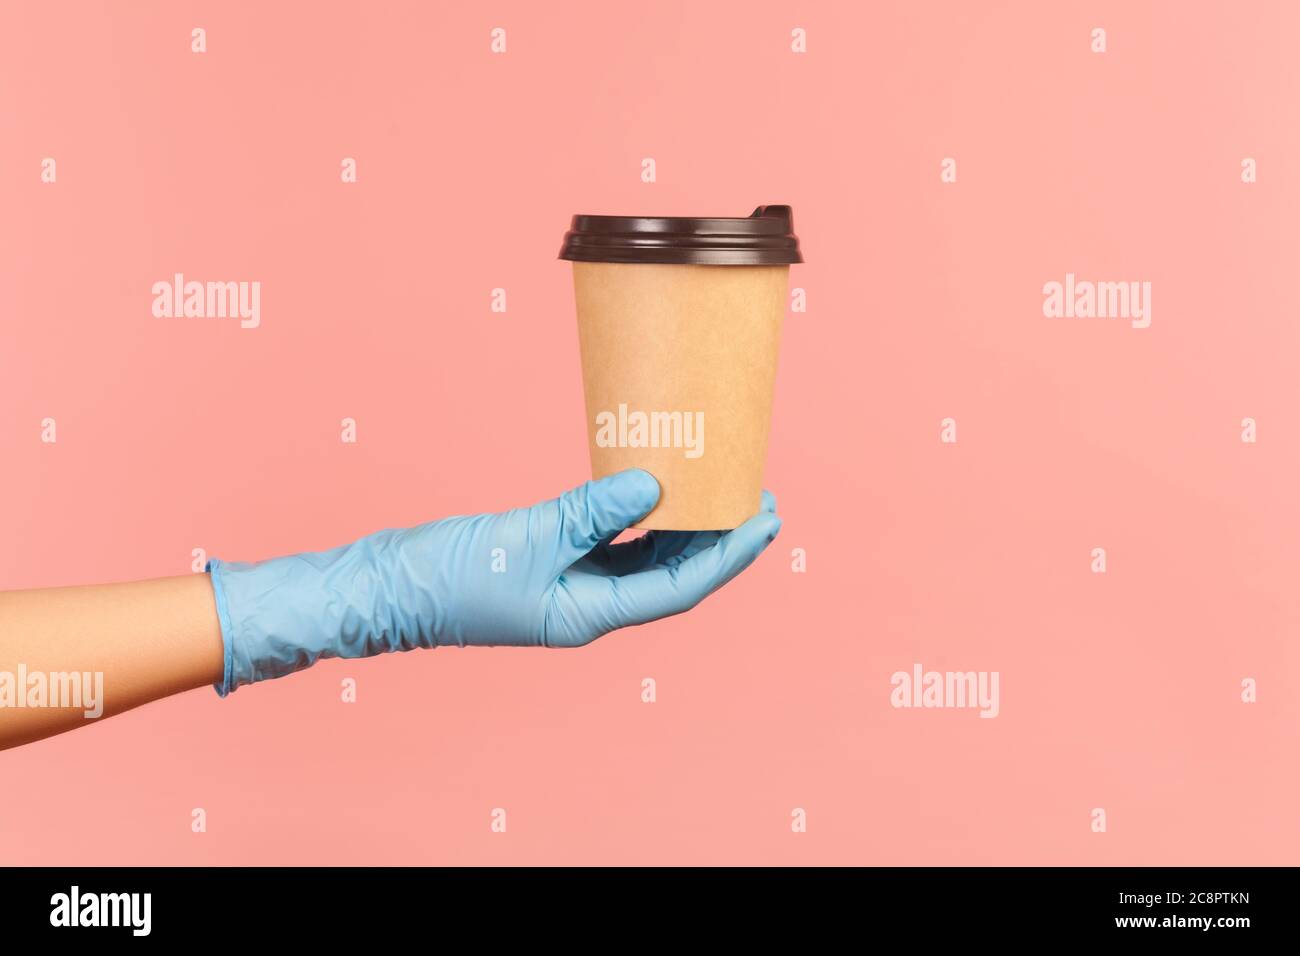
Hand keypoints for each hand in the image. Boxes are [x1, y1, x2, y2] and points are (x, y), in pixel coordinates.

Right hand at [208, 469, 780, 693]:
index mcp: (590, 616)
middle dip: (719, 542)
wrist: (387, 586)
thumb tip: (654, 487)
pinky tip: (656, 489)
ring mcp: (572, 587)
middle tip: (759, 498)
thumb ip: (592, 511)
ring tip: (719, 490)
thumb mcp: (526, 538)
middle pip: (671, 576)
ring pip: (645, 560)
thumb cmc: (448, 574)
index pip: (678, 587)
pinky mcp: (553, 564)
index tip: (764, 519)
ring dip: (684, 530)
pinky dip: (639, 519)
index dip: (727, 555)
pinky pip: (613, 543)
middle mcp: (590, 607)